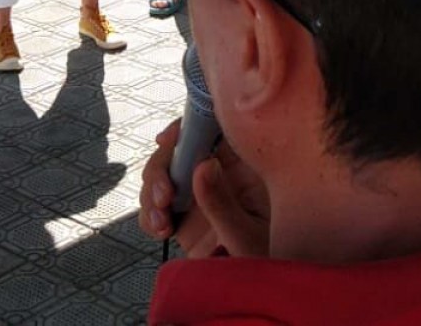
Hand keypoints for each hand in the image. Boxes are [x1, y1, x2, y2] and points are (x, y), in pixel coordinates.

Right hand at [138, 119, 270, 257]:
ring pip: (162, 176)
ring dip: (150, 194)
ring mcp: (199, 195)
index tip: (167, 139)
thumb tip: (203, 164)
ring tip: (161, 222)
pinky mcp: (184, 218)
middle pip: (179, 151)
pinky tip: (160, 230)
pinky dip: (149, 215)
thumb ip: (224, 204)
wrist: (263, 295)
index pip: (212, 128)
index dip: (187, 125)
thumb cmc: (271, 260)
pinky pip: (156, 206)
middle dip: (161, 169)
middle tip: (163, 196)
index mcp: (244, 165)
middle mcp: (219, 174)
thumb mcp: (251, 235)